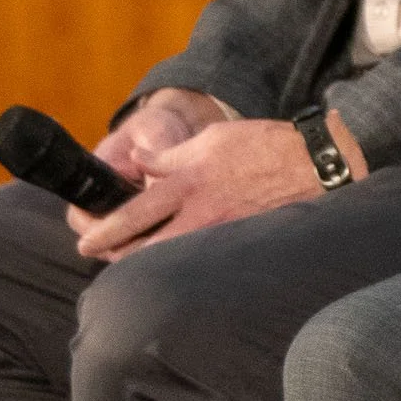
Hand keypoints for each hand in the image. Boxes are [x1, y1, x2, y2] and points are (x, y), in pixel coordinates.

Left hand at [72, 111, 365, 261]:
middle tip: (105, 257)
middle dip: (119, 257)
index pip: (133, 214)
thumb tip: (139, 159)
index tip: (85, 241)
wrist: (315, 165)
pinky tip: (176, 259)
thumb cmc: (263, 146)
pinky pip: (199, 258)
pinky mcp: (237, 243)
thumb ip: (170, 154)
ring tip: (136, 258)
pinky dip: (181, 260)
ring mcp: (220, 233)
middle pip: (145, 251)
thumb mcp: (212, 139)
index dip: (103, 232)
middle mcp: (200, 215)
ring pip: (170, 259)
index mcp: (188, 183)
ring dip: (149, 261)